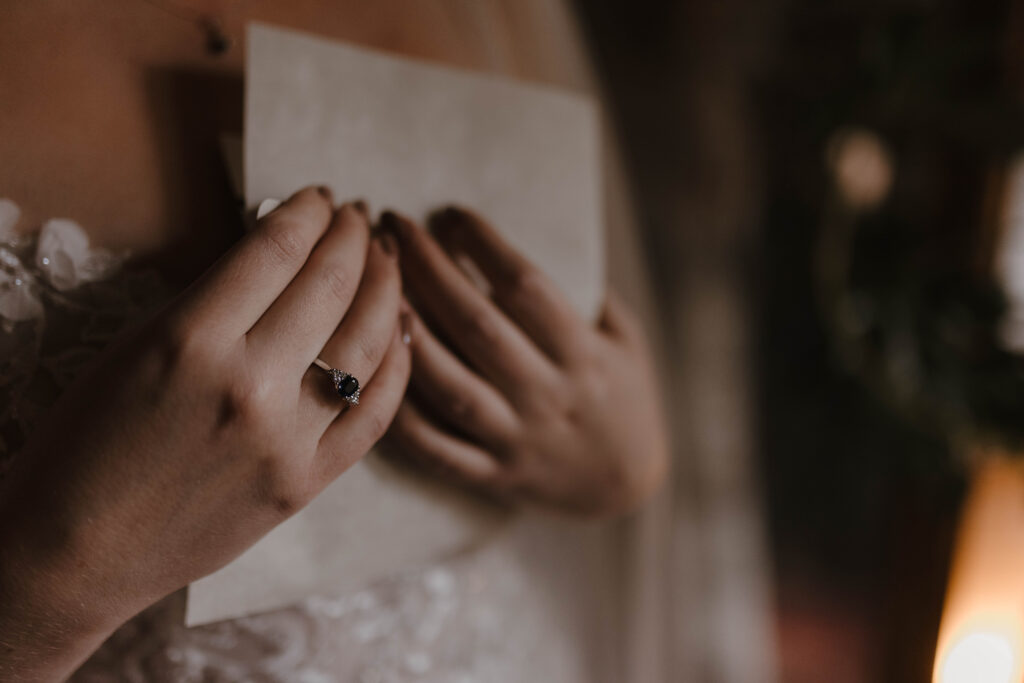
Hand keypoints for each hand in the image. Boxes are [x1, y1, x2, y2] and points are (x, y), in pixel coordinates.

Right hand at [0, 188, 410, 680]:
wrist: (80, 548)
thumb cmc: (89, 442)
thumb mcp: (136, 346)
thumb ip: (212, 299)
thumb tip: (279, 253)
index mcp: (190, 340)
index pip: (275, 250)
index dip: (307, 211)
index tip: (320, 197)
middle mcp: (248, 385)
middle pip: (330, 286)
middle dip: (353, 238)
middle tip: (360, 217)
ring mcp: (286, 439)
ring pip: (368, 343)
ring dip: (386, 289)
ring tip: (386, 262)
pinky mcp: (307, 483)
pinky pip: (376, 414)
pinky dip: (397, 365)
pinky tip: (400, 332)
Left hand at [382, 208, 667, 516]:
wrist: (629, 486)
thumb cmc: (624, 396)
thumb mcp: (626, 339)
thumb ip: (585, 293)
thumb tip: (527, 234)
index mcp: (583, 354)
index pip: (525, 287)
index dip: (483, 244)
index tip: (449, 213)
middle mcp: (547, 395)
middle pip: (476, 324)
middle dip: (429, 268)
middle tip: (392, 225)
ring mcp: (517, 439)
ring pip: (450, 386)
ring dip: (408, 334)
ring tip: (373, 288)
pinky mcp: (492, 475)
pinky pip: (436, 450)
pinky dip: (401, 415)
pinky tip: (373, 371)